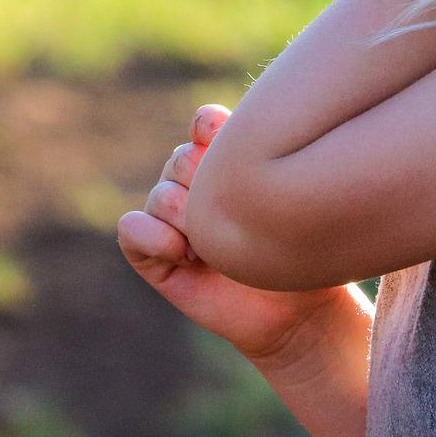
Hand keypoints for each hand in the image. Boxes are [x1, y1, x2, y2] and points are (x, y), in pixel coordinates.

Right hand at [118, 104, 348, 364]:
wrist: (296, 313)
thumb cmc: (304, 252)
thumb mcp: (294, 203)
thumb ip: (275, 168)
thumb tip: (258, 137)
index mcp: (227, 162)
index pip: (204, 123)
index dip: (208, 126)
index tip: (225, 138)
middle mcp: (194, 184)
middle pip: (181, 159)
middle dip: (203, 181)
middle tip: (236, 214)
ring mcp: (171, 219)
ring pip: (160, 195)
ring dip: (183, 214)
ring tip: (212, 244)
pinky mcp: (152, 254)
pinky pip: (132, 229)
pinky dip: (150, 234)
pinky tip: (181, 252)